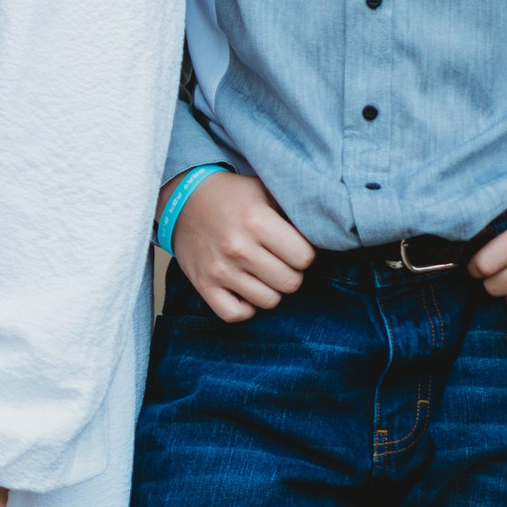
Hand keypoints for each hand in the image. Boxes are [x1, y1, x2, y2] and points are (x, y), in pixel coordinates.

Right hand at [171, 169, 314, 319]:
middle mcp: (238, 247)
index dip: (303, 254)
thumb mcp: (265, 190)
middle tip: (279, 261)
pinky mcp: (203, 285)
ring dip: (270, 290)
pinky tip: (245, 290)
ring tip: (262, 273)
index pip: (305, 258)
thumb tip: (325, 232)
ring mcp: (219, 269)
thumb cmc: (231, 195)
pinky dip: (245, 308)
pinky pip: (235, 315)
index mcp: (257, 220)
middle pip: (290, 283)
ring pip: (268, 301)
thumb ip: (293, 212)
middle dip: (290, 273)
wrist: (182, 199)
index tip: (293, 247)